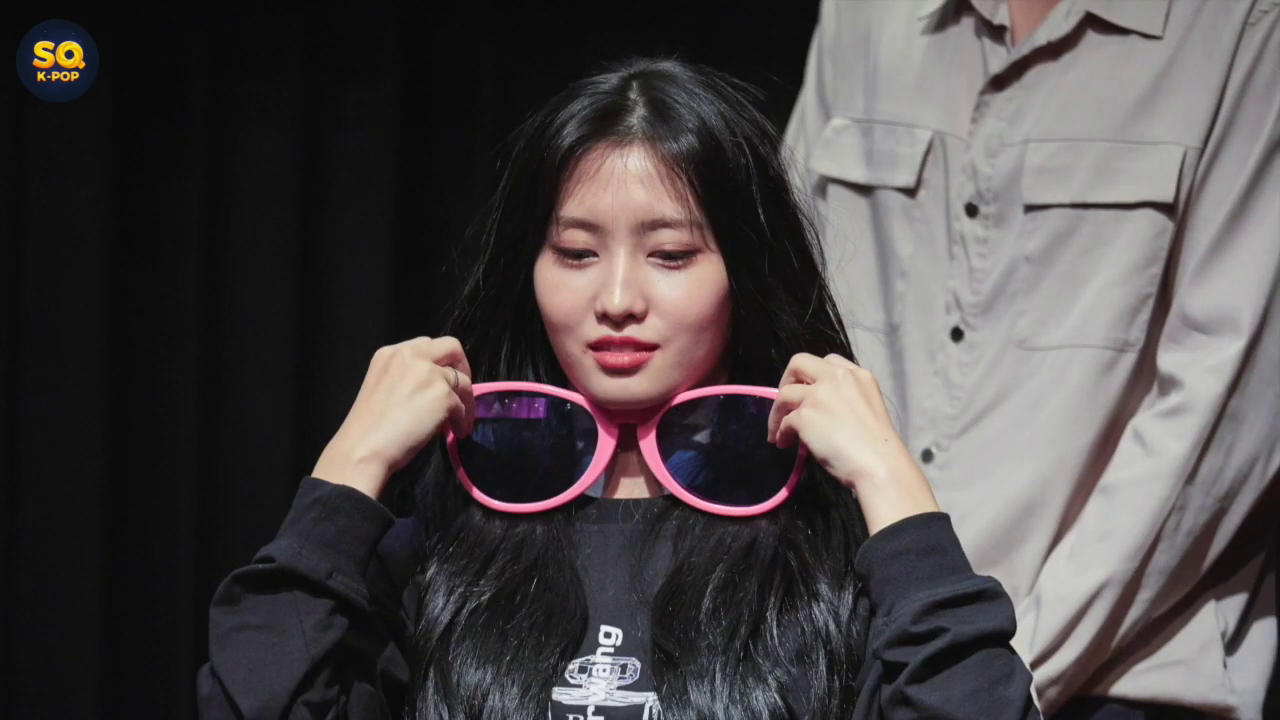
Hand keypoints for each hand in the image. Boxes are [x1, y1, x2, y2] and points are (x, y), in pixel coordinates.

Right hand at [311, 336, 475, 499]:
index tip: (443, 379)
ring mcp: (428, 373)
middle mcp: (410, 355)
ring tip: (460, 421)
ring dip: (466, 401)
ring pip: (463, 380)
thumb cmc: (368, 428)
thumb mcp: (383, 386)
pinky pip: (462, 405)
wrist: (363, 448)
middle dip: (463, 367)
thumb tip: (436, 387)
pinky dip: (462, 419)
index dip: (440, 362)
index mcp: (390, 353)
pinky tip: (456, 432)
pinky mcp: (442, 394)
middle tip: (463, 390)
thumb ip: (407, 377)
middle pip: (452, 347)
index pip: (426, 344)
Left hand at [766, 353, 939, 534]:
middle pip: (799, 363)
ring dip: (777, 413)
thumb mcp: (867, 407)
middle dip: (786, 380)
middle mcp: (838, 377)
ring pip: (785, 394)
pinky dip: (781, 432)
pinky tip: (785, 443)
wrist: (880, 465)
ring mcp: (820, 394)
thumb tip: (817, 410)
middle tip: (784, 403)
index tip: (809, 393)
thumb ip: (844, 399)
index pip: (829, 361)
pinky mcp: (806, 414)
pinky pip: (784, 421)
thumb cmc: (878, 447)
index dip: (813, 376)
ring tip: (778, 432)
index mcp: (858, 375)